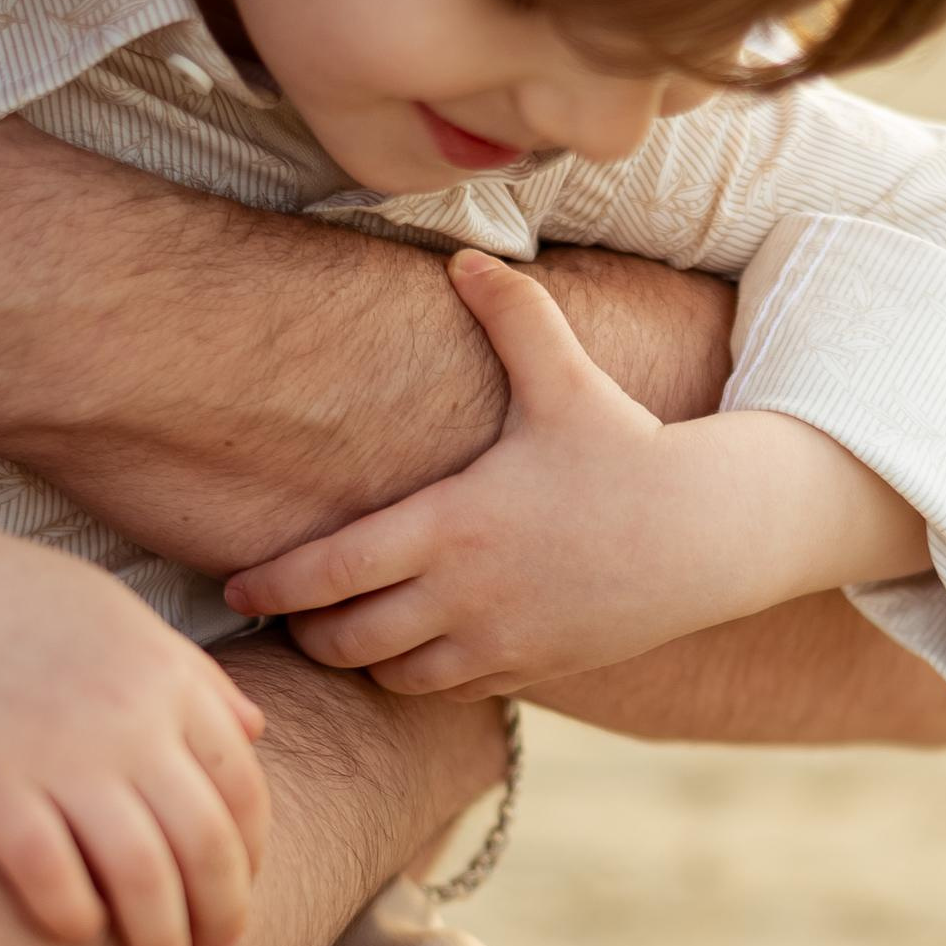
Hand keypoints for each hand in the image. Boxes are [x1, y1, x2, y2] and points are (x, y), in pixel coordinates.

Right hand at [0, 509, 270, 945]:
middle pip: (207, 847)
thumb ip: (195, 676)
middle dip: (222, 918)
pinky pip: (51, 879)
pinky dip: (74, 920)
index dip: (251, 859)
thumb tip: (255, 733)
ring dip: (161, 943)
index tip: (237, 895)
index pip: (244, 793)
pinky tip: (75, 935)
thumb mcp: (121, 614)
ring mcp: (59, 754)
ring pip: (144, 878)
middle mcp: (128, 722)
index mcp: (168, 680)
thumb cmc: (12, 597)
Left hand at [224, 251, 929, 696]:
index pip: (328, 573)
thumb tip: (467, 253)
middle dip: (308, 631)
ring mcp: (497, 643)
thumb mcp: (566, 381)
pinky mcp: (530, 671)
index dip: (271, 588)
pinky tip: (413, 648)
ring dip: (362, 658)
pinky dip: (417, 677)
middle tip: (290, 613)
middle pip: (345, 638)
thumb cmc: (628, 451)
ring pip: (391, 676)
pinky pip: (446, 692)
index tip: (237, 590)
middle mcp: (463, 596)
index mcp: (451, 525)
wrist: (708, 535)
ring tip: (346, 631)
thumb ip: (512, 317)